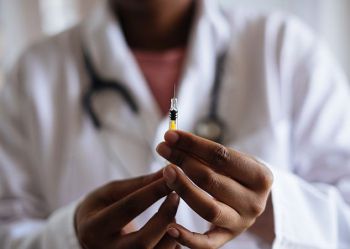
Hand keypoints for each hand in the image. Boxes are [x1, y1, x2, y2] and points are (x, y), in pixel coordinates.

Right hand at [75, 170, 180, 248]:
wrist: (87, 236)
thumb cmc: (99, 208)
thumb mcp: (110, 192)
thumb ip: (138, 184)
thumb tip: (167, 171)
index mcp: (93, 229)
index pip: (128, 208)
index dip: (152, 192)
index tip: (170, 178)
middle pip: (142, 241)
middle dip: (164, 217)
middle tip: (176, 196)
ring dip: (171, 233)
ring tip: (173, 214)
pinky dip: (171, 245)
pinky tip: (172, 231)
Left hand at [156, 131, 273, 248]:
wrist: (253, 200)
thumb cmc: (238, 174)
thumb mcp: (234, 160)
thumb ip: (206, 152)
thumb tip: (173, 139)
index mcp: (260, 176)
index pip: (221, 156)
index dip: (193, 144)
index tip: (170, 135)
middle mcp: (254, 202)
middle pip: (212, 180)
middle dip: (183, 161)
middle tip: (163, 149)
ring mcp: (241, 223)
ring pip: (208, 209)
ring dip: (183, 189)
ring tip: (165, 172)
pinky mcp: (227, 238)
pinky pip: (207, 243)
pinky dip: (188, 238)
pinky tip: (170, 227)